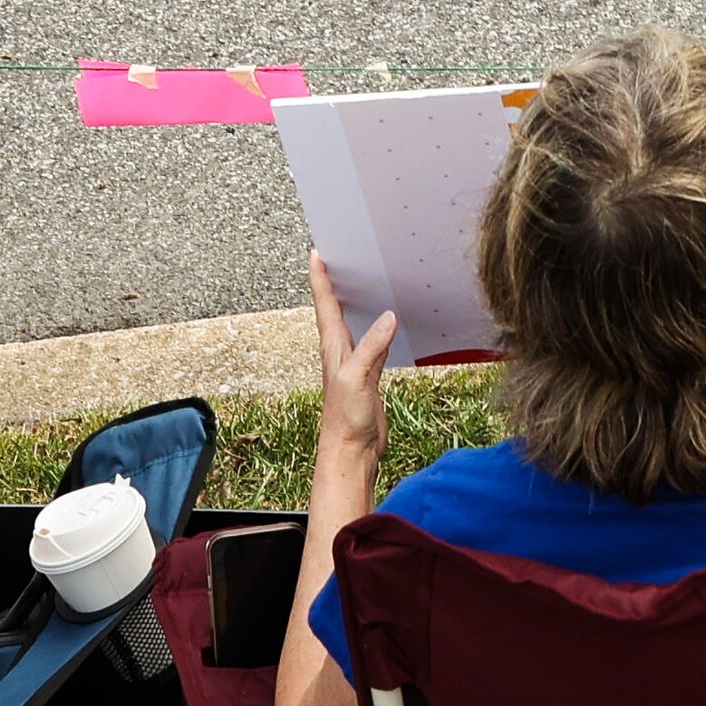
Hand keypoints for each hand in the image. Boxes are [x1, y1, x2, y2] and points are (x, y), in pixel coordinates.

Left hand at [308, 252, 397, 472]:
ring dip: (352, 304)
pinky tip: (386, 326)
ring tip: (359, 283)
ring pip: (352, 324)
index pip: (325, 304)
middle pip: (334, 310)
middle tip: (337, 258)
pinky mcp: (368, 377)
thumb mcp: (358, 378)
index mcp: (334, 347)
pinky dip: (377, 329)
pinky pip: (371, 343)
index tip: (317, 253)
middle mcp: (341, 352)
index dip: (320, 278)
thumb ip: (373, 347)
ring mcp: (354, 364)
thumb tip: (389, 316)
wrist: (351, 452)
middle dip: (333, 284)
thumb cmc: (345, 419)